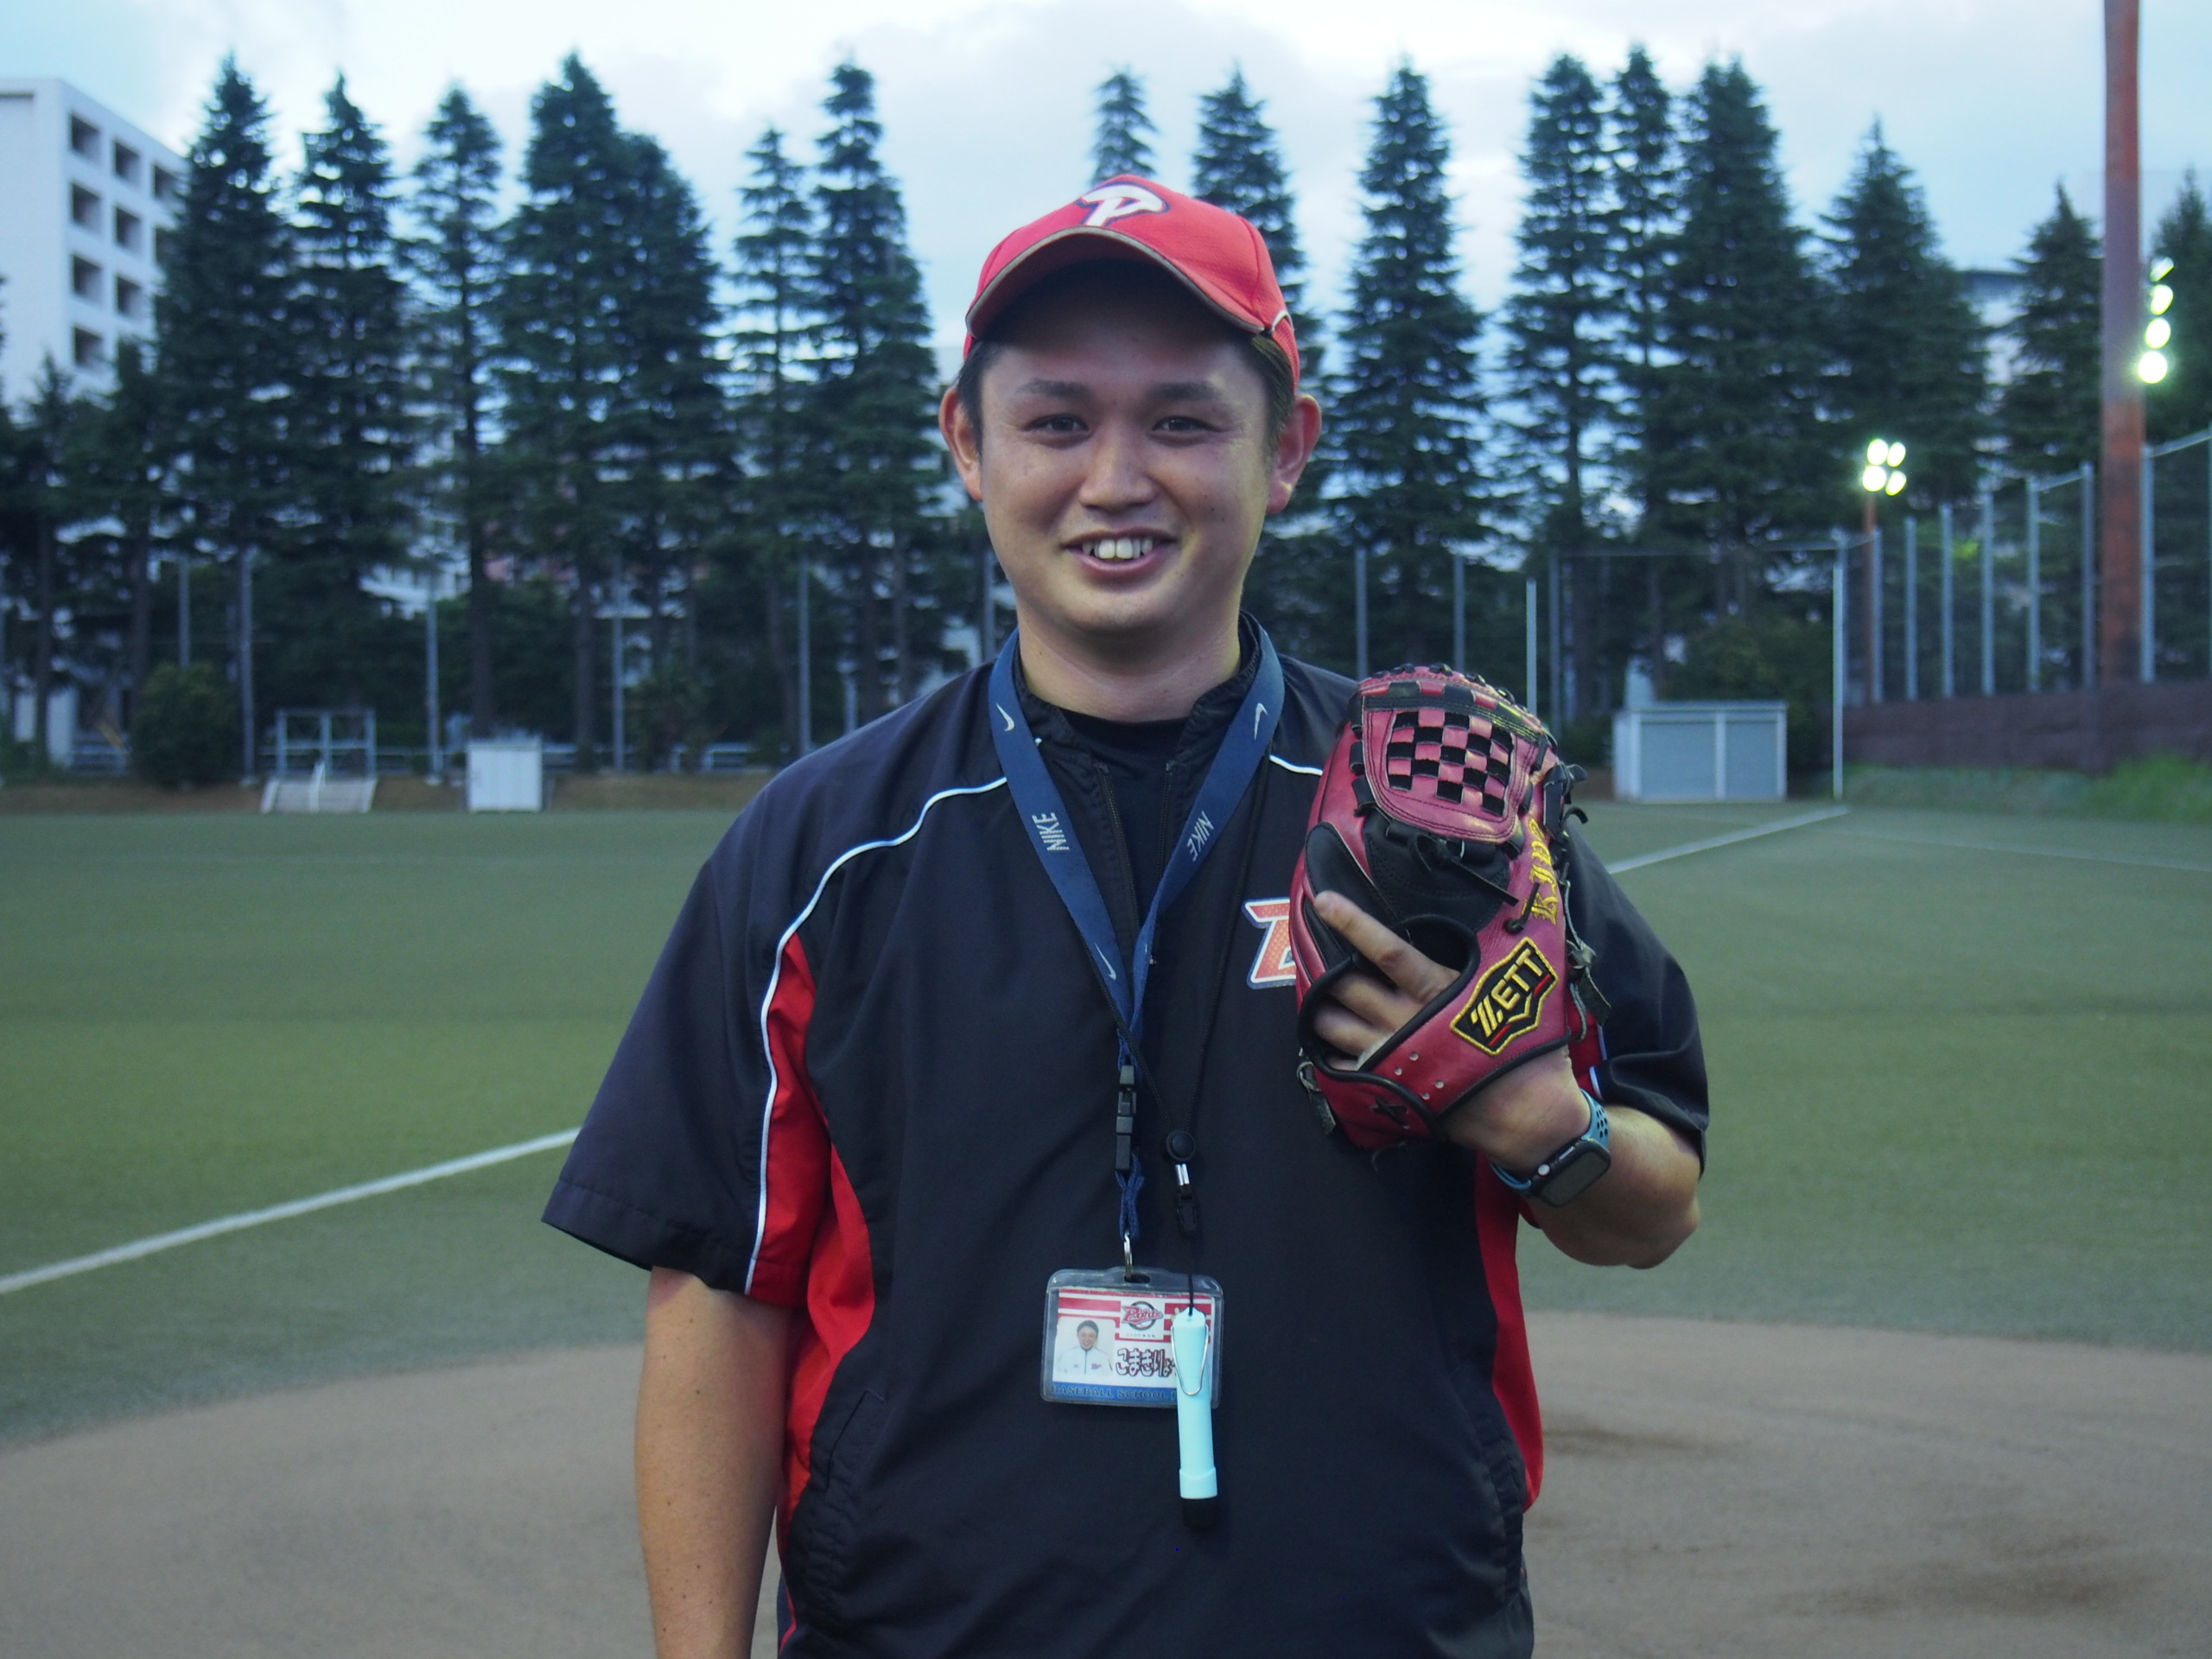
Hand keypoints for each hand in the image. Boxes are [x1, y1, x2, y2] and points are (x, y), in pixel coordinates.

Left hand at [1307, 890, 1590, 1169]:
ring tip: (1318, 1001)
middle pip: (1346, 986)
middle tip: (1312, 956)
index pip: (1386, 950)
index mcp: (1436, 991)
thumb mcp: (1507, 992)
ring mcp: (1391, 1055)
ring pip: (1334, 1025)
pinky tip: (1329, 1047)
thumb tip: (1488, 927)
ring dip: (1320, 1011)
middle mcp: (1405, 1020)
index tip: (1324, 902)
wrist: (1525, 1113)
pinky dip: (1329, 1055)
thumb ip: (1484, 960)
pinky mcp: (1386, 1087)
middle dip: (1323, 970)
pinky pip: (1341, 1068)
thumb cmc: (1526, 1048)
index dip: (1353, 923)